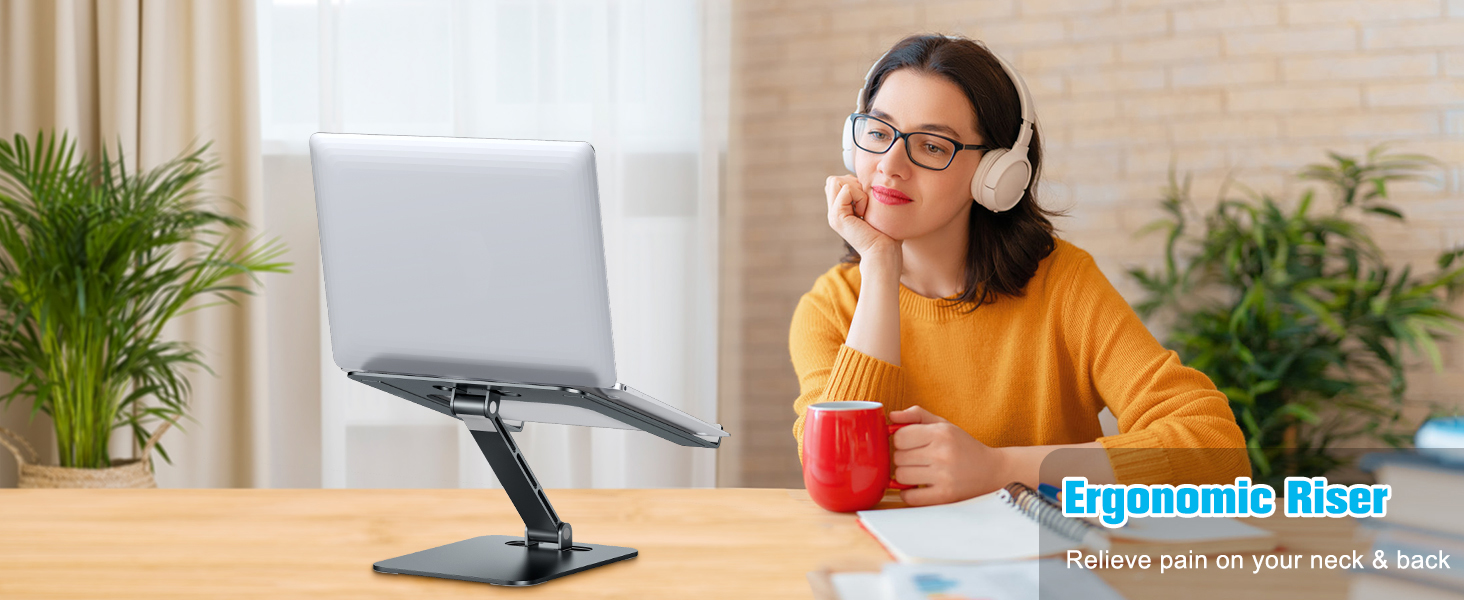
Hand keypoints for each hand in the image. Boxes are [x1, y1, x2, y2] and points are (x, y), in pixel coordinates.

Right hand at [825, 175, 898, 263]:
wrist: (883, 252)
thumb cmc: (886, 233)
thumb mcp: (873, 209)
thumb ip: (865, 195)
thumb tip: (866, 181)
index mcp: (840, 211)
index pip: (836, 182)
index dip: (852, 184)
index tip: (866, 202)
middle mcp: (833, 212)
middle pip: (833, 180)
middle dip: (852, 184)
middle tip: (865, 203)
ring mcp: (832, 214)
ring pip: (836, 181)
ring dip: (856, 190)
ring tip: (864, 208)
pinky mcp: (837, 215)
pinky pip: (847, 189)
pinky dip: (860, 197)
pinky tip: (864, 213)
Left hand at [889, 405, 1009, 505]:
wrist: (992, 471)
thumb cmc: (963, 446)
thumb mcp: (944, 424)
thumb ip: (917, 416)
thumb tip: (891, 416)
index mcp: (941, 433)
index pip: (900, 437)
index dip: (901, 441)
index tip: (910, 444)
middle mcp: (942, 454)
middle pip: (898, 457)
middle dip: (903, 458)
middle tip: (917, 459)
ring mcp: (944, 476)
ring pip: (901, 476)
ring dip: (906, 476)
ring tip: (919, 472)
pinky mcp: (944, 496)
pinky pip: (909, 497)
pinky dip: (909, 493)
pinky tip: (919, 487)